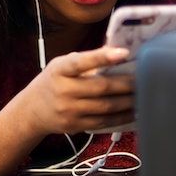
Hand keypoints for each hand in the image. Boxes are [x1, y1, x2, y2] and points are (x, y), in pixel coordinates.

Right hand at [20, 45, 135, 134]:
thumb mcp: (62, 65)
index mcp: (59, 70)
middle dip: (126, 84)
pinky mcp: (75, 125)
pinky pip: (103, 122)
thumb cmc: (53, 82)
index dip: (102, 57)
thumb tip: (116, 50)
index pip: (81, 62)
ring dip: (128, 102)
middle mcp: (63, 90)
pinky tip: (133, 111)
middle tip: (143, 79)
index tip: (123, 52)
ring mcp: (68, 110)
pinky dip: (121, 117)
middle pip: (101, 88)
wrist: (32, 110)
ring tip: (142, 95)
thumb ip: (85, 59)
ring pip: (106, 107)